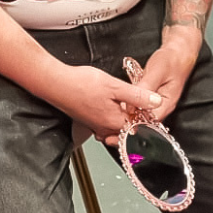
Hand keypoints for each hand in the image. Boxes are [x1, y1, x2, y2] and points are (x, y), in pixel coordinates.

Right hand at [48, 65, 162, 141]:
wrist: (57, 84)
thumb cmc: (81, 84)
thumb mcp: (115, 86)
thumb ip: (137, 95)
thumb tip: (155, 102)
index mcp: (115, 122)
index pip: (140, 127)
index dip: (147, 115)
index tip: (149, 103)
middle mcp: (105, 129)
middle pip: (128, 129)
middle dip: (136, 116)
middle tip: (137, 99)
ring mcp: (96, 126)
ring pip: (117, 125)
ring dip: (124, 114)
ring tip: (125, 98)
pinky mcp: (89, 120)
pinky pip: (106, 122)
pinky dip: (112, 114)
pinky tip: (111, 101)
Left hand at [99, 27, 200, 145]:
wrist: (178, 53)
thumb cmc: (170, 60)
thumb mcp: (157, 71)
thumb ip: (145, 88)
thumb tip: (131, 105)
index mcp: (166, 104)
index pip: (149, 122)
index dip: (134, 123)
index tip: (118, 120)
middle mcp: (161, 108)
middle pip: (143, 123)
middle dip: (127, 124)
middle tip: (110, 126)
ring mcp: (155, 104)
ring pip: (139, 115)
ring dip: (126, 116)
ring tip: (110, 118)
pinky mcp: (150, 99)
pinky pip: (138, 107)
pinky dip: (129, 107)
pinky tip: (118, 106)